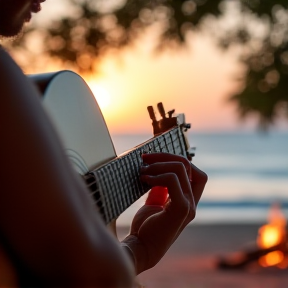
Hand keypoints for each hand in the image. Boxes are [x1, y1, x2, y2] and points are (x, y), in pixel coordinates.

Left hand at [121, 153, 206, 273]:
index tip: (155, 158)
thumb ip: (160, 187)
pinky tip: (145, 180)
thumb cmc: (146, 227)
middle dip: (166, 156)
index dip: (177, 159)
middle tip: (145, 158)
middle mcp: (192, 201)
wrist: (141, 249)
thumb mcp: (154, 202)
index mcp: (187, 199)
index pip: (194, 172)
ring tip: (142, 172)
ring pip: (180, 169)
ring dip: (158, 165)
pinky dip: (157, 175)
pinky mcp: (181, 210)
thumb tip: (156, 167)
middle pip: (188, 165)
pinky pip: (173, 180)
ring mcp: (189, 206)